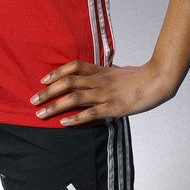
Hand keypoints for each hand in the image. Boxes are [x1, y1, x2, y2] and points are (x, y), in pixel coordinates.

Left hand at [29, 59, 174, 125]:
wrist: (156, 81)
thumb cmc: (137, 77)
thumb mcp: (117, 70)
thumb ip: (103, 72)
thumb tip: (93, 73)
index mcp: (100, 70)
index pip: (74, 66)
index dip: (57, 72)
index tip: (43, 80)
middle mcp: (99, 81)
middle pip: (68, 83)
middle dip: (48, 92)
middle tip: (33, 100)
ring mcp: (105, 94)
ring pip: (74, 98)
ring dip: (55, 106)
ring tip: (41, 113)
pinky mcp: (112, 108)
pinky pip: (90, 113)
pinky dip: (75, 118)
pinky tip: (63, 123)